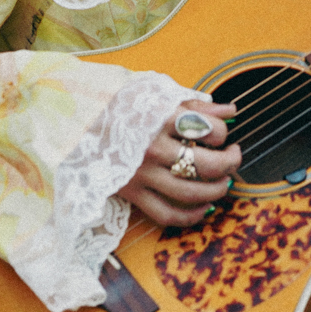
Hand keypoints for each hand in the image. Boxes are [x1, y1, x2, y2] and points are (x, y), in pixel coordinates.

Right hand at [117, 97, 239, 227]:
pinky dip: (191, 216)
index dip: (223, 133)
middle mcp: (153, 148)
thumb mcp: (158, 95)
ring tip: (224, 182)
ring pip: (191, 193)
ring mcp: (141, 174)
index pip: (211, 130)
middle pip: (207, 165)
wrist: (77, 122)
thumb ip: (195, 104)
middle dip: (230, 164)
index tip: (220, 134)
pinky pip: (167, 214)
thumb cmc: (122, 105)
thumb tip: (231, 112)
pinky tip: (205, 206)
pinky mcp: (131, 193)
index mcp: (161, 118)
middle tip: (233, 157)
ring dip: (217, 191)